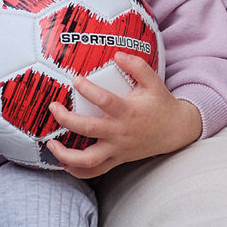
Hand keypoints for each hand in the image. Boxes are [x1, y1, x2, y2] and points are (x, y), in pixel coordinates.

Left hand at [44, 53, 201, 178]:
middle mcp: (120, 132)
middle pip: (88, 129)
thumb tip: (117, 54)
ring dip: (66, 154)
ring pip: (88, 160)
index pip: (104, 100)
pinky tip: (64, 163)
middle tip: (54, 108)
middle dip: (66, 119)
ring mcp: (117, 149)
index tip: (76, 80)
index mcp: (128, 111)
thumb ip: (138, 66)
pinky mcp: (117, 159)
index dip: (88, 90)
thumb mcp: (154, 81)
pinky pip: (95, 172)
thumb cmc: (161, 104)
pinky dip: (78, 171)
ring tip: (51, 144)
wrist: (174, 130)